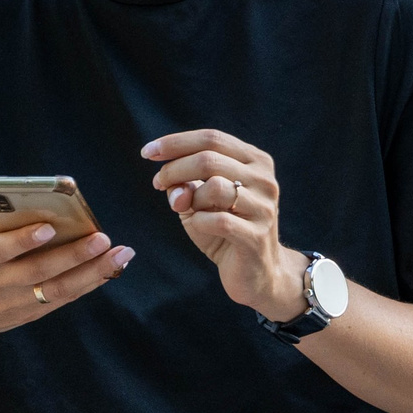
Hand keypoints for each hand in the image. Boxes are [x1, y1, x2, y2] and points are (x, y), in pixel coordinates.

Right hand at [0, 191, 133, 356]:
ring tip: (121, 255)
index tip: (48, 227)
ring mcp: (13, 303)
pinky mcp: (27, 314)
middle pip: (38, 273)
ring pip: (57, 291)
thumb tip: (0, 189)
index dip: (22, 241)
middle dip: (74, 256)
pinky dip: (87, 284)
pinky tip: (109, 268)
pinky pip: (61, 300)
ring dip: (93, 274)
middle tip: (103, 238)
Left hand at [143, 130, 305, 319]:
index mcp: (255, 161)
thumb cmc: (225, 230)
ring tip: (186, 209)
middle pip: (208, 159)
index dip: (175, 143)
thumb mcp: (200, 201)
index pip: (211, 138)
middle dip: (174, 170)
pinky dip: (199, 221)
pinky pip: (217, 220)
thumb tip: (171, 185)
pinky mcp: (257, 236)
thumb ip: (184, 186)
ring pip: (215, 186)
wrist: (256, 273)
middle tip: (158, 184)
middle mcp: (264, 179)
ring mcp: (264, 207)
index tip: (147, 152)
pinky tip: (199, 226)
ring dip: (190, 198)